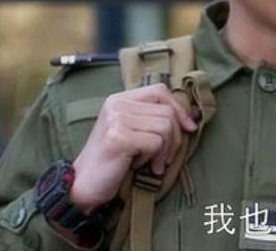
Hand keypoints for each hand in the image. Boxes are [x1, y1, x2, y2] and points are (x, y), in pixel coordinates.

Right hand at [68, 84, 197, 213]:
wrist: (84, 185)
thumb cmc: (113, 161)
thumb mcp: (134, 132)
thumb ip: (154, 118)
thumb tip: (191, 118)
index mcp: (120, 99)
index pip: (160, 91)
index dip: (179, 109)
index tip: (189, 128)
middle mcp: (117, 104)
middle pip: (168, 112)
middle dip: (174, 138)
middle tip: (163, 158)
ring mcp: (117, 119)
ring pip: (166, 127)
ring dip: (164, 150)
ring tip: (149, 162)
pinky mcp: (119, 137)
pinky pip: (156, 142)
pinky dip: (153, 158)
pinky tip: (137, 165)